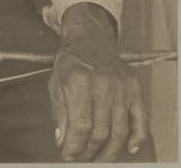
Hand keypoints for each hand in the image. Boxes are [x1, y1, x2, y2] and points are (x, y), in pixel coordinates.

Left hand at [49, 3, 148, 160]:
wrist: (90, 40)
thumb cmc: (70, 63)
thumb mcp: (56, 83)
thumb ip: (59, 112)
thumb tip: (62, 140)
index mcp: (79, 80)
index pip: (80, 123)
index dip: (75, 145)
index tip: (68, 156)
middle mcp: (102, 84)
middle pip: (100, 130)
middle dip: (89, 151)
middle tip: (82, 159)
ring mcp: (121, 87)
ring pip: (120, 130)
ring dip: (109, 151)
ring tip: (99, 159)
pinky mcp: (134, 89)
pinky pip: (141, 119)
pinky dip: (137, 138)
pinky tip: (129, 149)